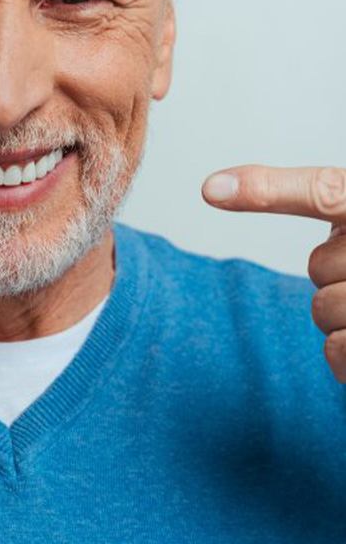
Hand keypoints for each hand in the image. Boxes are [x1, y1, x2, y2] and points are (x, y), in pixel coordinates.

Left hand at [202, 165, 345, 382]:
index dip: (267, 190)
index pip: (325, 194)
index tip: (210, 189)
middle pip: (320, 266)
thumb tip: (215, 186)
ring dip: (342, 316)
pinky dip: (344, 356)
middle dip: (337, 276)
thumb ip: (322, 197)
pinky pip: (339, 350)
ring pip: (325, 309)